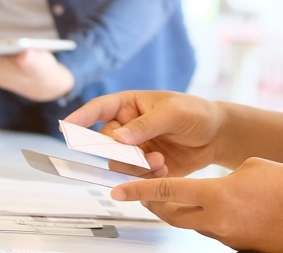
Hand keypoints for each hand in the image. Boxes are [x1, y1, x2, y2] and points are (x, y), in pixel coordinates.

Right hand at [64, 91, 225, 177]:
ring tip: (160, 163)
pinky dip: (145, 177)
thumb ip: (145, 125)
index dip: (80, 118)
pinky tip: (164, 170)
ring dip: (135, 167)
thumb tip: (117, 137)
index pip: (99, 109)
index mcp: (129, 104)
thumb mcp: (173, 113)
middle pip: (105, 143)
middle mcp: (127, 127)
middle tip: (143, 155)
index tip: (66, 129)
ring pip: (117, 164)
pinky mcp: (144, 167)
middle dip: (121, 153)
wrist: (217, 136)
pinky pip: (133, 177)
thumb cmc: (196, 113)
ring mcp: (134, 148)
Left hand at [112, 157, 282, 252]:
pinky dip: (207, 218)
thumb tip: (219, 184)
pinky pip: (213, 230)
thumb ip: (228, 174)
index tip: (117, 190)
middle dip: (152, 204)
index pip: (167, 191)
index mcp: (218, 195)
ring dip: (181, 211)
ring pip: (191, 223)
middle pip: (170, 214)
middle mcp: (217, 220)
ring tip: (182, 195)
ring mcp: (227, 236)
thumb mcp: (254, 166)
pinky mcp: (239, 244)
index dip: (138, 190)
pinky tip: (219, 207)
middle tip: (143, 192)